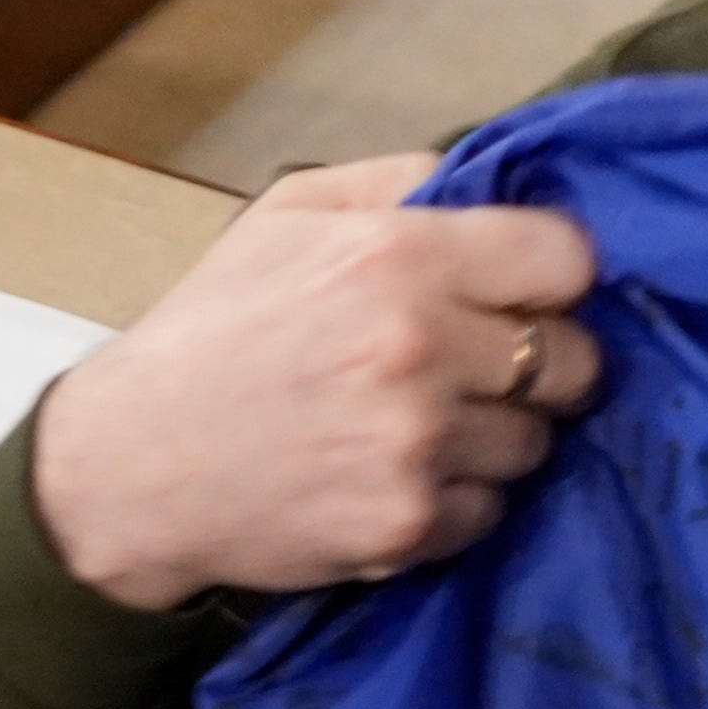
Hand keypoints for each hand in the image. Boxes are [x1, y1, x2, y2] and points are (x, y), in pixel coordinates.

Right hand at [28, 152, 606, 609]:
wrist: (129, 467)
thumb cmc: (211, 329)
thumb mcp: (287, 216)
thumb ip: (398, 182)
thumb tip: (495, 182)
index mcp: (398, 255)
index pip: (568, 258)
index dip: (553, 276)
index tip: (528, 293)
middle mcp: (421, 348)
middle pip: (578, 361)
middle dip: (543, 364)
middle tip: (483, 369)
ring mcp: (419, 445)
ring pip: (537, 442)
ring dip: (497, 436)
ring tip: (422, 425)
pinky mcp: (409, 526)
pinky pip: (490, 510)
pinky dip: (456, 500)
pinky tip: (393, 477)